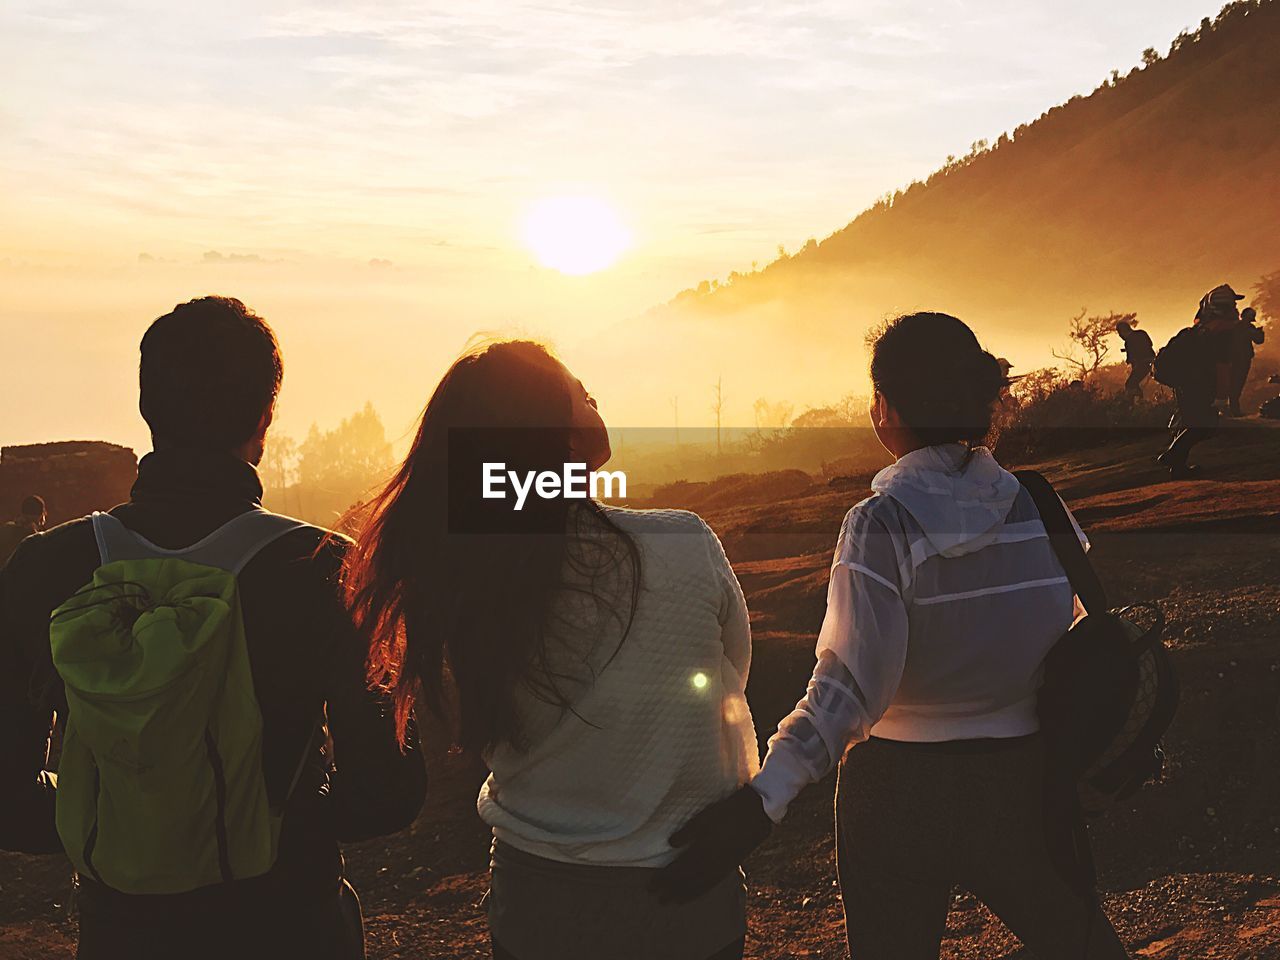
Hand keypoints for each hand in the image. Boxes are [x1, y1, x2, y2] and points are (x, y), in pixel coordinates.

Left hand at [650, 785, 772, 904]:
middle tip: (656, 898)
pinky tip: (692, 895)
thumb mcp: (704, 817)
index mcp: (702, 849)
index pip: (678, 869)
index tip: (651, 886)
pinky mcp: (728, 868)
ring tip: (670, 902)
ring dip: (682, 895)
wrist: (753, 816)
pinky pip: (711, 885)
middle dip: (669, 890)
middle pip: (685, 881)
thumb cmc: (726, 812)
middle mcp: (710, 862)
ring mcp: (720, 867)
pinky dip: (699, 892)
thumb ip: (687, 832)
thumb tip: (670, 843)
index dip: (664, 879)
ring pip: (698, 886)